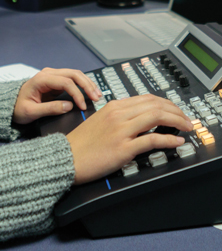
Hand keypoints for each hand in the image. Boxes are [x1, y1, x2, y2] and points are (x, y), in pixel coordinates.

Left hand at [13, 67, 102, 124]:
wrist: (11, 104)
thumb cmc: (18, 108)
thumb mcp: (31, 112)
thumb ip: (49, 109)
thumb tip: (69, 106)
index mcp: (41, 79)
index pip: (65, 82)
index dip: (77, 93)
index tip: (83, 106)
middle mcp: (48, 73)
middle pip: (73, 74)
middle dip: (87, 85)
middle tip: (97, 98)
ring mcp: (53, 76)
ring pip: (75, 74)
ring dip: (88, 83)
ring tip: (97, 95)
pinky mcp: (56, 81)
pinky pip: (73, 80)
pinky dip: (83, 85)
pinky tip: (91, 92)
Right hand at [67, 95, 192, 184]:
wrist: (68, 156)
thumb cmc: (82, 142)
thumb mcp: (100, 120)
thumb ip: (119, 115)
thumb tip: (140, 117)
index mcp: (113, 106)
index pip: (147, 98)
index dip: (166, 103)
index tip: (176, 110)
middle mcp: (118, 114)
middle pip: (155, 105)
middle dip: (176, 111)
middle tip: (186, 119)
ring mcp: (121, 130)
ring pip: (156, 117)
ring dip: (176, 121)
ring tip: (186, 127)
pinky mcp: (123, 148)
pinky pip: (151, 139)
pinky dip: (168, 139)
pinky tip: (176, 141)